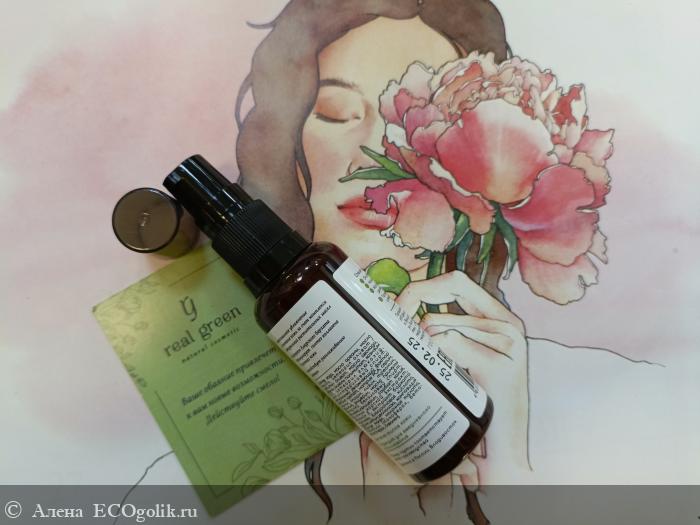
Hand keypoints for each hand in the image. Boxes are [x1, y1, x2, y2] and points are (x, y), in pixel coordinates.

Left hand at [397, 270, 531, 485]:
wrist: (501, 452)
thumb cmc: (474, 407)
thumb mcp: (461, 362)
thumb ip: (445, 333)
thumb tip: (400, 310)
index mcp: (500, 319)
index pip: (457, 282)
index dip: (423, 287)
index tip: (397, 304)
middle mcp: (509, 324)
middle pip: (452, 286)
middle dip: (414, 297)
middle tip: (392, 317)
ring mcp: (509, 343)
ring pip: (441, 323)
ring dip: (422, 343)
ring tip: (422, 368)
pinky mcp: (500, 365)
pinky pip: (448, 343)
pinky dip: (434, 357)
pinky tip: (438, 379)